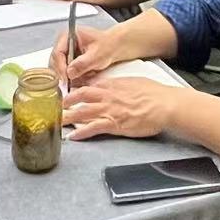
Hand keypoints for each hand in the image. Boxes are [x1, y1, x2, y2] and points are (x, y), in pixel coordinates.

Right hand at [49, 24, 120, 85]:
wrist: (113, 48)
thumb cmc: (107, 45)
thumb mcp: (97, 54)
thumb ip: (83, 63)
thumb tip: (69, 72)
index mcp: (69, 35)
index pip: (58, 52)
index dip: (60, 66)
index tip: (65, 78)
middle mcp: (64, 43)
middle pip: (54, 61)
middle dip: (61, 74)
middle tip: (68, 85)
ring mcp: (65, 52)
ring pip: (58, 68)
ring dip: (65, 77)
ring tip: (76, 82)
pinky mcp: (67, 61)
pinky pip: (64, 72)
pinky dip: (70, 78)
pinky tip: (78, 80)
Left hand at [64, 77, 179, 140]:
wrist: (165, 104)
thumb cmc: (154, 94)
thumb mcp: (134, 82)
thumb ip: (119, 85)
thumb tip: (112, 86)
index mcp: (112, 85)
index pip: (88, 85)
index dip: (75, 90)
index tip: (66, 94)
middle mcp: (107, 96)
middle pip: (79, 96)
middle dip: (65, 102)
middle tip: (54, 106)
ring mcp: (109, 110)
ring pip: (82, 112)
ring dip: (67, 118)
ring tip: (56, 122)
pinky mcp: (114, 124)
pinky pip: (93, 128)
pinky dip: (81, 133)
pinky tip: (73, 137)